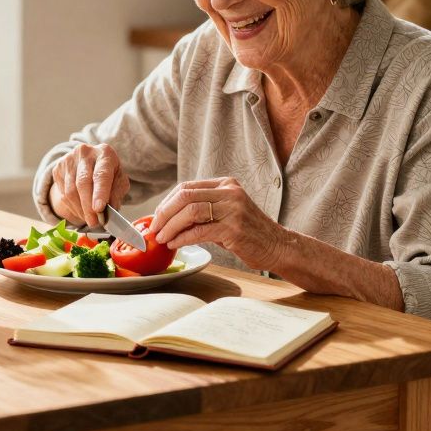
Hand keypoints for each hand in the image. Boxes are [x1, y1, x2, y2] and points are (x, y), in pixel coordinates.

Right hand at [49, 144, 129, 227]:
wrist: (90, 162)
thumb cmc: (108, 173)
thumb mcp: (119, 181)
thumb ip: (116, 194)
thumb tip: (109, 211)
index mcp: (104, 153)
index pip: (101, 175)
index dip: (100, 193)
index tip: (99, 209)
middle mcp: (85, 153)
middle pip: (83, 183)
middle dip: (88, 206)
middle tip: (93, 222)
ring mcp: (69, 160)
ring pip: (71, 191)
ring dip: (80, 209)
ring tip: (89, 218)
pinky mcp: (58, 169)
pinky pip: (63, 194)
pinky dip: (72, 207)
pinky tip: (81, 210)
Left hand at [149, 177, 287, 270]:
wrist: (276, 246)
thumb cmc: (247, 233)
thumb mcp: (226, 213)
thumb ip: (202, 210)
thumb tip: (168, 217)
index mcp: (226, 184)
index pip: (186, 187)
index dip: (167, 202)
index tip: (156, 216)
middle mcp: (230, 192)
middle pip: (185, 196)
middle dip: (164, 214)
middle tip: (154, 228)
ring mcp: (233, 209)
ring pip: (190, 212)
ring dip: (171, 227)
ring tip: (162, 238)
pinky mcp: (234, 229)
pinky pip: (200, 231)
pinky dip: (183, 238)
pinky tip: (175, 244)